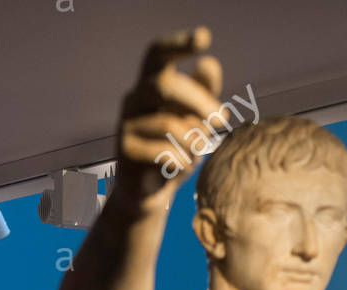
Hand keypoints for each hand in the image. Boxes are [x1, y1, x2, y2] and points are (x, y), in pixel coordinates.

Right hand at [117, 26, 222, 205]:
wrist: (149, 194)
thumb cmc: (174, 151)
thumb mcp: (195, 122)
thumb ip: (203, 95)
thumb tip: (209, 64)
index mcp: (150, 84)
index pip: (158, 53)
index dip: (178, 43)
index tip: (204, 38)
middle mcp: (134, 99)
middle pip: (166, 85)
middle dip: (198, 102)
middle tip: (222, 120)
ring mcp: (125, 124)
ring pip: (168, 123)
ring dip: (192, 141)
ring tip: (196, 154)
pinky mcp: (124, 151)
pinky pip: (162, 151)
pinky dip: (180, 161)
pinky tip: (179, 168)